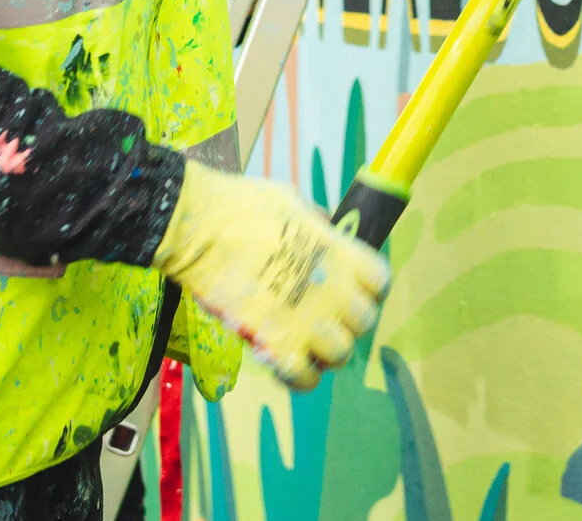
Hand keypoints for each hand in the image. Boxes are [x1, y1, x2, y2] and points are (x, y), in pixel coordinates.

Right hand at [153, 162, 389, 390]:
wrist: (201, 229)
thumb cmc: (244, 206)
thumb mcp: (293, 203)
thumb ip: (317, 225)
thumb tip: (324, 231)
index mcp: (341, 254)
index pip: (380, 281)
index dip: (368, 287)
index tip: (351, 287)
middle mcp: (334, 291)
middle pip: (364, 322)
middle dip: (347, 321)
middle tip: (323, 316)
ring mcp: (309, 321)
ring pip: (340, 354)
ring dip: (325, 351)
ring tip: (304, 341)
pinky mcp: (277, 345)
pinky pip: (304, 378)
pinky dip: (298, 376)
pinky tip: (285, 362)